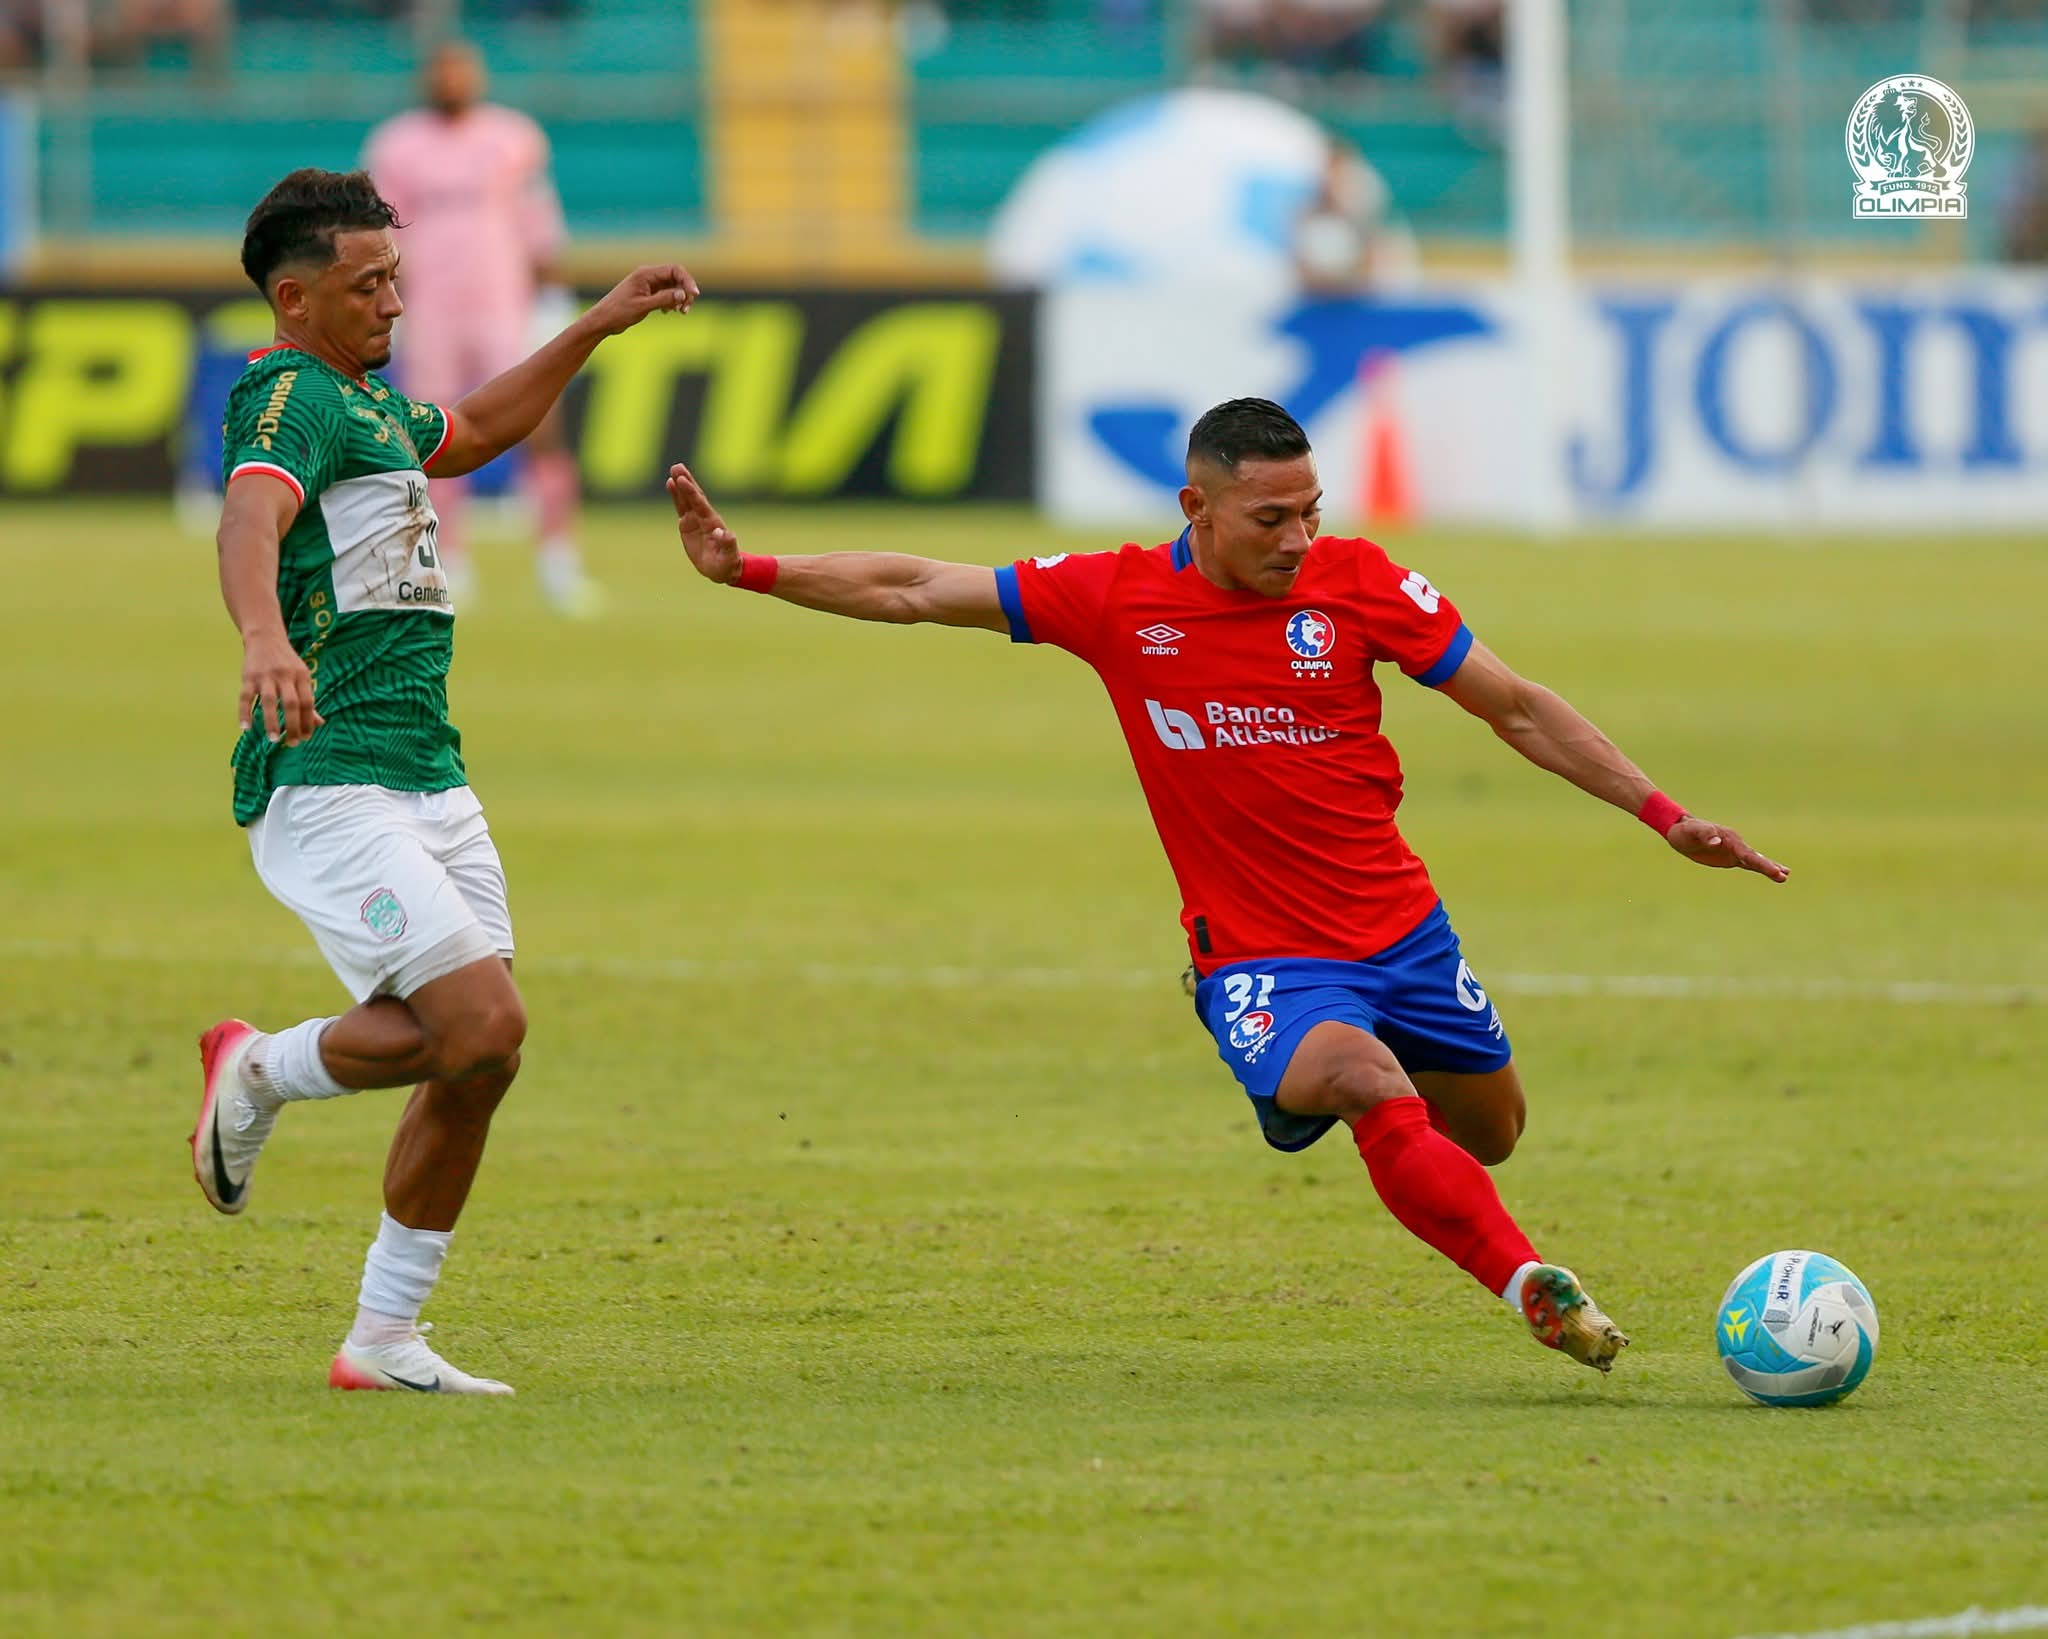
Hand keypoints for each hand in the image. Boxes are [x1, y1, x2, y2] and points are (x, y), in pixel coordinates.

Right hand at [239, 630, 323, 745]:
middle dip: (293, 726)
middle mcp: (285, 676)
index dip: (308, 722)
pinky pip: (245, 697)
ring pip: (269, 701)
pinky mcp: (248, 676)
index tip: (306, 738)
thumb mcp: (301, 677)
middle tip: (292, 743)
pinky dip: (244, 713)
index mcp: (302, 676)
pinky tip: (245, 728)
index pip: (308, 703)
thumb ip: (308, 700)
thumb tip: (319, 724)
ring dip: (271, 722)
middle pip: (291, 704)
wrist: (265, 637)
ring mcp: (265, 676)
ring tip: (274, 739)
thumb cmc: (287, 662)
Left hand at [583, 264, 698, 335]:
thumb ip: (664, 299)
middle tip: (685, 310)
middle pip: (676, 278)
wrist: (603, 320)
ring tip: (681, 312)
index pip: (674, 270)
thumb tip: (683, 294)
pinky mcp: (647, 294)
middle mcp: (648, 276)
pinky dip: (672, 301)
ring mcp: (648, 284)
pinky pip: (666, 293)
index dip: (687, 281)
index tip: (694, 295)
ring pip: (672, 286)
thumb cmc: (618, 312)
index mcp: (645, 273)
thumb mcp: (643, 306)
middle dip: (685, 292)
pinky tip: (668, 312)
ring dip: (680, 298)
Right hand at [668, 463, 740, 583]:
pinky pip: (681, 507)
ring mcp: (696, 519)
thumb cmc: (726, 563)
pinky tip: (671, 484)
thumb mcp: (728, 557)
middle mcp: (704, 517)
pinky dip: (676, 495)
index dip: (691, 492)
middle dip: (686, 482)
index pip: (700, 504)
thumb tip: (725, 533)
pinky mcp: (688, 524)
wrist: (722, 568)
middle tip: (677, 466)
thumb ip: (727, 544)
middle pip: (694, 496)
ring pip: (686, 499)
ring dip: (680, 485)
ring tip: (673, 470)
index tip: (683, 480)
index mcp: (712, 523)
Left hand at [1667, 816, 1787, 882]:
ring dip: (1769, 867)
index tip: (1773, 870)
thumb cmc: (1686, 831)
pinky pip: (1747, 863)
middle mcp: (1735, 843)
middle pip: (1754, 857)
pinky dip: (1759, 867)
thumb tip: (1717, 842)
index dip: (1760, 863)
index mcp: (1729, 838)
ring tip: (1785, 875)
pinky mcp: (1730, 857)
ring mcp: (1734, 850)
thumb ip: (1705, 834)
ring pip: (1755, 860)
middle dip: (1768, 867)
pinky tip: (1771, 872)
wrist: (1680, 831)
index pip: (1747, 853)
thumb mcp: (1693, 831)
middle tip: (1784, 876)